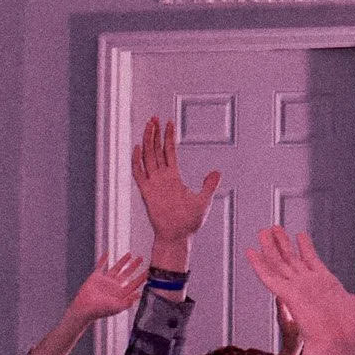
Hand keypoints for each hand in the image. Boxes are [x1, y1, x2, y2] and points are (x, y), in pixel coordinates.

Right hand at [70, 253, 147, 324]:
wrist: (85, 309)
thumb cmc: (101, 311)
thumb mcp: (117, 307)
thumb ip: (128, 301)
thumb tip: (139, 294)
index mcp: (120, 294)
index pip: (134, 284)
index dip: (141, 277)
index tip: (148, 271)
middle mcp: (114, 286)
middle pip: (127, 274)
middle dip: (134, 266)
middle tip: (141, 258)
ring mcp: (105, 281)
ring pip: (116, 268)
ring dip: (123, 261)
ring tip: (130, 254)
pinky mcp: (96, 277)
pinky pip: (100, 266)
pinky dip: (103, 260)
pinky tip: (107, 253)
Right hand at [131, 117, 219, 263]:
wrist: (178, 237)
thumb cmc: (189, 222)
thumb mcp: (203, 200)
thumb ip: (208, 185)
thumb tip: (217, 171)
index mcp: (173, 178)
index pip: (169, 152)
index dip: (168, 137)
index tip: (168, 122)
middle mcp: (161, 178)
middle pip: (156, 150)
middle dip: (155, 134)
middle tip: (154, 117)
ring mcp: (153, 184)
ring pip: (148, 157)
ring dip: (147, 141)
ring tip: (148, 125)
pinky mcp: (147, 193)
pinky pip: (139, 174)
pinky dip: (137, 161)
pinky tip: (138, 147)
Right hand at [246, 229, 354, 354]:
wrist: (340, 347)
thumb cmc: (354, 335)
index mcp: (327, 287)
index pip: (312, 262)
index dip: (305, 248)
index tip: (300, 236)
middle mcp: (309, 287)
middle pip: (292, 260)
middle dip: (283, 244)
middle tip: (274, 229)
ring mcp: (297, 290)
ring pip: (279, 263)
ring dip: (270, 247)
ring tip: (262, 232)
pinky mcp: (288, 295)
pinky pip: (270, 276)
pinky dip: (259, 264)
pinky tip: (251, 253)